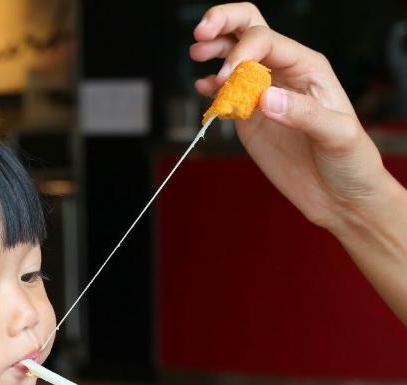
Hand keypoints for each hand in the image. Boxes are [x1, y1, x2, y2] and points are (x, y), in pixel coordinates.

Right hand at [190, 3, 395, 231]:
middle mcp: (284, 76)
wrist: (339, 198)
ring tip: (196, 54)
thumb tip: (264, 98)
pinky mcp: (250, 122)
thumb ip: (302, 113)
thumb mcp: (337, 135)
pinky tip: (203, 88)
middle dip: (224, 23)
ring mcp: (264, 97)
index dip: (242, 52)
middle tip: (202, 33)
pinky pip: (226, 96)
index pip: (267, 42)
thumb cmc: (350, 163)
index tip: (226, 77)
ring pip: (234, 59)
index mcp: (308, 69)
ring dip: (214, 51)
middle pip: (250, 31)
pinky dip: (211, 89)